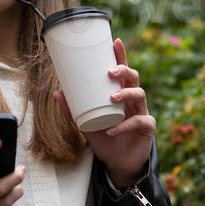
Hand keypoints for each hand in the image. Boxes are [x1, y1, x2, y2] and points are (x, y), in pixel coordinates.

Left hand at [53, 36, 154, 186]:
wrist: (117, 163)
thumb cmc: (105, 138)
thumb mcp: (86, 124)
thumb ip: (72, 110)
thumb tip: (57, 92)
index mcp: (121, 94)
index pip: (122, 72)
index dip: (121, 56)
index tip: (115, 42)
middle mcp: (133, 100)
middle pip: (134, 78)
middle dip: (124, 71)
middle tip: (110, 72)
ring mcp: (142, 112)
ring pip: (140, 95)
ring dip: (126, 93)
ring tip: (112, 97)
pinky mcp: (147, 128)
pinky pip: (139, 122)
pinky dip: (125, 125)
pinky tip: (112, 130)